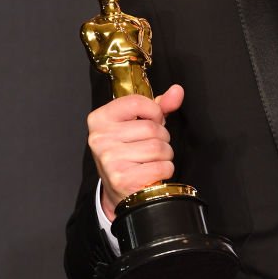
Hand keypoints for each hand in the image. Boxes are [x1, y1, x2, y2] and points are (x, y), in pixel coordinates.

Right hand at [87, 84, 183, 221]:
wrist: (119, 187)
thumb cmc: (130, 150)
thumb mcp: (139, 123)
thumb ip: (159, 106)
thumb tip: (177, 91)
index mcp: (100, 119)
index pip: (136, 102)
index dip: (154, 112)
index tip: (153, 120)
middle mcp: (100, 138)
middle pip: (151, 128)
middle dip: (162, 137)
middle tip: (152, 145)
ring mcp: (109, 159)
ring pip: (158, 148)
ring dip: (165, 155)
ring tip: (153, 159)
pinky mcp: (121, 179)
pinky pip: (160, 167)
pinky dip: (165, 170)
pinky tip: (153, 171)